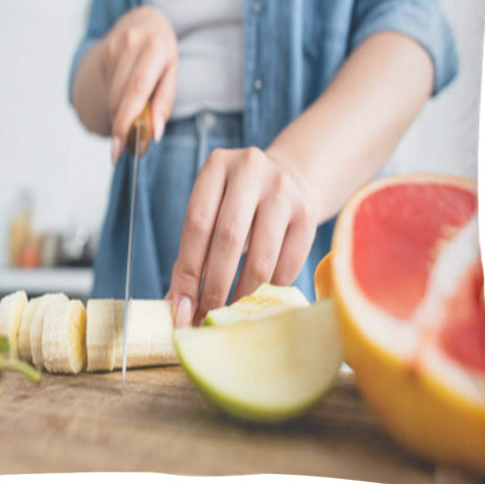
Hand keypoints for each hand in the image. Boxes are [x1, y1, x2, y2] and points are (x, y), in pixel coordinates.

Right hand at [99, 5, 177, 162]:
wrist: (144, 21)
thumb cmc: (163, 53)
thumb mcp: (172, 72)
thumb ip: (164, 102)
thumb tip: (154, 133)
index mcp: (156, 47)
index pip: (138, 88)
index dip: (127, 120)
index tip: (122, 146)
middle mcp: (132, 43)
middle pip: (120, 96)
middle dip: (119, 128)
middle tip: (118, 151)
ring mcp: (113, 46)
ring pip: (111, 96)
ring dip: (117, 117)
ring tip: (126, 127)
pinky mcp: (102, 52)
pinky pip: (107, 89)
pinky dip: (114, 103)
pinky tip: (122, 103)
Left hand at [165, 147, 319, 326]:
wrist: (289, 179)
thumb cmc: (237, 204)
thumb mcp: (211, 210)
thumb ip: (192, 252)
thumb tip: (176, 306)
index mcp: (216, 166)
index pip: (196, 224)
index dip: (187, 271)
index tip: (181, 307)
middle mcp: (251, 170)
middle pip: (228, 238)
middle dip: (214, 287)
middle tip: (205, 317)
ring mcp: (283, 190)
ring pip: (261, 257)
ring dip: (242, 294)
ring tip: (229, 315)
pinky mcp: (308, 213)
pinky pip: (287, 265)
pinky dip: (269, 290)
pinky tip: (257, 299)